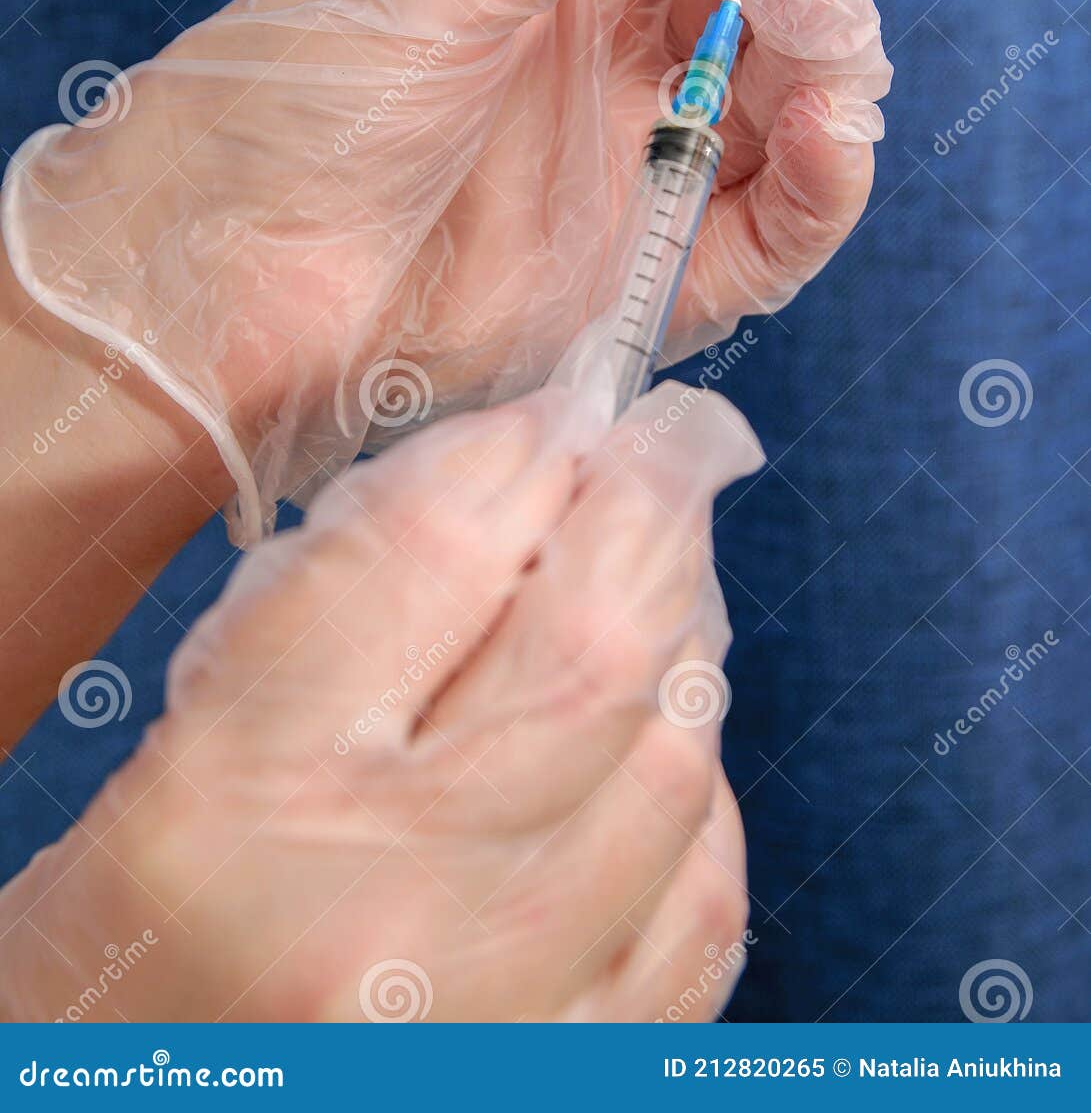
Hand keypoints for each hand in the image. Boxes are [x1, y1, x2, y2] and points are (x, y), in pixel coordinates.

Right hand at [0, 382, 761, 1023]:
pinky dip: (700, 803)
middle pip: (586, 655)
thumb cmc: (108, 976)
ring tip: (663, 582)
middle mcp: (384, 920)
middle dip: (648, 512)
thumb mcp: (162, 770)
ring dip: (682, 642)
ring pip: (668, 773)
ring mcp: (499, 1026)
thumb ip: (317, 626)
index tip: (557, 416)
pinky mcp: (570, 1091)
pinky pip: (698, 916)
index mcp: (237, 809)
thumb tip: (492, 492)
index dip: (519, 454)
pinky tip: (662, 747)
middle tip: (666, 448)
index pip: (430, 559)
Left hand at [3, 0, 920, 536]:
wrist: (224, 278)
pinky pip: (775, 231)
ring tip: (812, 16)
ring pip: (791, 104)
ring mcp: (639, 170)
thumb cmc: (301, 103)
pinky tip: (829, 124)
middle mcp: (617, 66)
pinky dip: (826, 181)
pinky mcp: (652, 281)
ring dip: (831, 51)